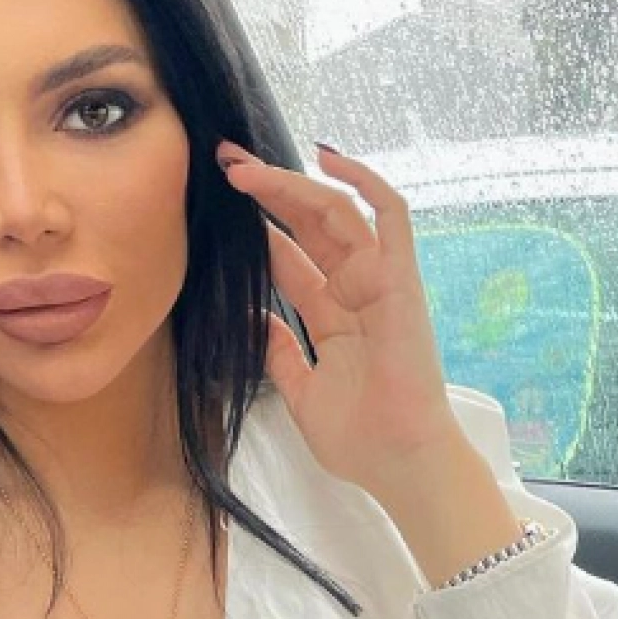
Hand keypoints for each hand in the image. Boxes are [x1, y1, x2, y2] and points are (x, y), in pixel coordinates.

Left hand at [216, 140, 462, 495]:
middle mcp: (355, 289)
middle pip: (306, 224)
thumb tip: (251, 319)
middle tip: (224, 161)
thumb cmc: (360, 439)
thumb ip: (279, 352)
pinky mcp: (401, 278)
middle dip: (266, 190)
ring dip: (290, 184)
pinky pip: (391, 216)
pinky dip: (364, 181)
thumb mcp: (301, 392)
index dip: (256, 225)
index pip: (288, 256)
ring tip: (244, 168)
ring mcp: (379, 280)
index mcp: (332, 314)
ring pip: (335, 212)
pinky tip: (328, 156)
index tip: (216, 199)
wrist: (399, 462)